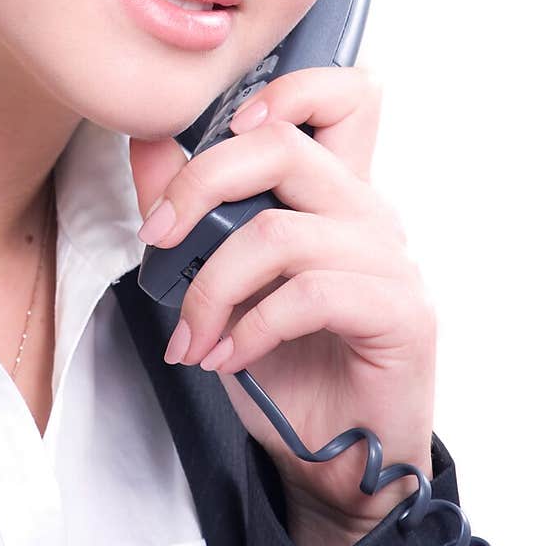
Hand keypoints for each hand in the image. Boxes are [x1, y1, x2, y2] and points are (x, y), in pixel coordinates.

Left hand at [128, 66, 436, 545]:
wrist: (336, 454)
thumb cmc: (286, 361)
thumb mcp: (221, 276)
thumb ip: (189, 206)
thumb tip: (146, 141)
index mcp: (334, 189)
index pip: (341, 94)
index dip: (285, 91)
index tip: (223, 127)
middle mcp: (368, 211)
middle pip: (284, 146)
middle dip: (199, 184)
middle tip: (157, 237)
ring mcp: (390, 260)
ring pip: (278, 233)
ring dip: (211, 288)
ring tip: (192, 333)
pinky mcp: (400, 313)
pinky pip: (306, 295)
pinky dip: (248, 329)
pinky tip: (227, 357)